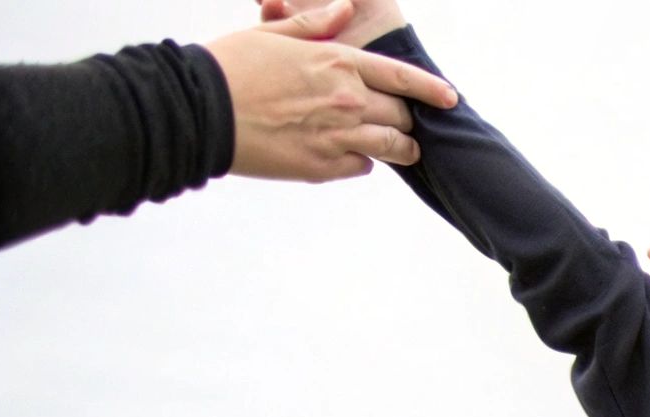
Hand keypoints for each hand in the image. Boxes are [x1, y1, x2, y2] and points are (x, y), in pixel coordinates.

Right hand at [203, 0, 454, 181]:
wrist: (199, 109)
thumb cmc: (231, 66)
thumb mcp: (273, 34)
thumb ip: (316, 25)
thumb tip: (345, 7)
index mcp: (339, 63)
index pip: (403, 77)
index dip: (432, 90)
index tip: (450, 99)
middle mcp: (347, 99)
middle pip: (400, 114)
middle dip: (404, 118)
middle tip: (400, 121)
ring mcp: (338, 135)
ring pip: (391, 147)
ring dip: (399, 148)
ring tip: (400, 149)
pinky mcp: (322, 166)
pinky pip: (360, 167)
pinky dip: (360, 162)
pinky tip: (347, 155)